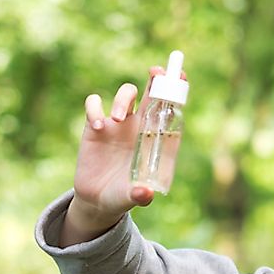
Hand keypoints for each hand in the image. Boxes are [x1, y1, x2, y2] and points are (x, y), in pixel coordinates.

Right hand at [61, 66, 183, 245]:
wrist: (97, 201)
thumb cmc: (122, 196)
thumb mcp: (132, 198)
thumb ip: (140, 195)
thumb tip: (145, 194)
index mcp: (155, 139)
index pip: (169, 110)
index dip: (176, 91)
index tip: (179, 78)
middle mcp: (139, 127)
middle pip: (151, 93)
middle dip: (157, 78)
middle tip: (156, 71)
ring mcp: (118, 124)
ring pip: (126, 94)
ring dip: (123, 99)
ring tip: (118, 118)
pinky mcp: (95, 126)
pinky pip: (94, 105)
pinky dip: (95, 109)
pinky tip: (97, 127)